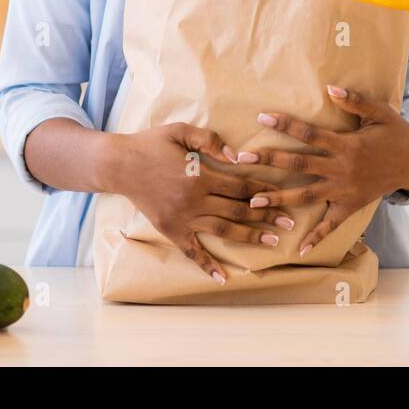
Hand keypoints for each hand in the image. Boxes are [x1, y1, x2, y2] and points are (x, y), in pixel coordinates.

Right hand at [111, 123, 295, 283]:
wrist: (119, 165)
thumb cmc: (151, 144)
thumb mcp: (181, 130)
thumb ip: (210, 139)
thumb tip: (237, 156)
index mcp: (200, 175)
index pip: (241, 186)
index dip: (264, 190)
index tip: (283, 195)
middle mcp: (194, 200)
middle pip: (238, 211)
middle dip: (266, 217)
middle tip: (289, 224)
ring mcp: (183, 218)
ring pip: (223, 231)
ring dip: (249, 238)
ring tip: (272, 242)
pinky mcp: (171, 230)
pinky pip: (192, 251)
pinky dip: (207, 266)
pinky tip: (223, 277)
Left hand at [238, 84, 408, 256]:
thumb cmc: (394, 133)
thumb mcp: (379, 112)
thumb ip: (355, 102)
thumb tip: (330, 89)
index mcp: (345, 144)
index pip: (309, 133)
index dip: (285, 124)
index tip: (261, 117)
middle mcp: (341, 169)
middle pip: (299, 163)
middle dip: (269, 160)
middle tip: (241, 158)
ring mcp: (344, 190)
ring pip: (305, 195)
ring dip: (278, 198)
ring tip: (252, 201)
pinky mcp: (350, 206)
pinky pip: (330, 224)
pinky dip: (315, 237)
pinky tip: (298, 249)